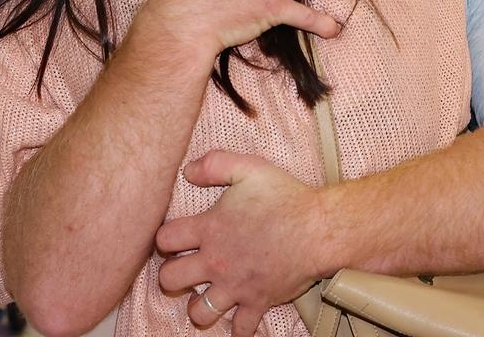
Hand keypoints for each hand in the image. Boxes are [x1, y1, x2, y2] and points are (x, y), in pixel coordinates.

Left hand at [157, 151, 325, 336]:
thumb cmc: (284, 197)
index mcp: (209, 228)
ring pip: (199, 312)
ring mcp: (236, 285)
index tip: (175, 238)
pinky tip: (236, 318)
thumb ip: (213, 164)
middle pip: (171, 280)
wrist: (319, 229)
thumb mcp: (247, 168)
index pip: (165, 240)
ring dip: (198, 305)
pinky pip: (240, 329)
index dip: (165, 238)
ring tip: (205, 294)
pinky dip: (237, 328)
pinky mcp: (258, 301)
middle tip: (184, 268)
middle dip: (171, 275)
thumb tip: (187, 171)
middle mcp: (216, 261)